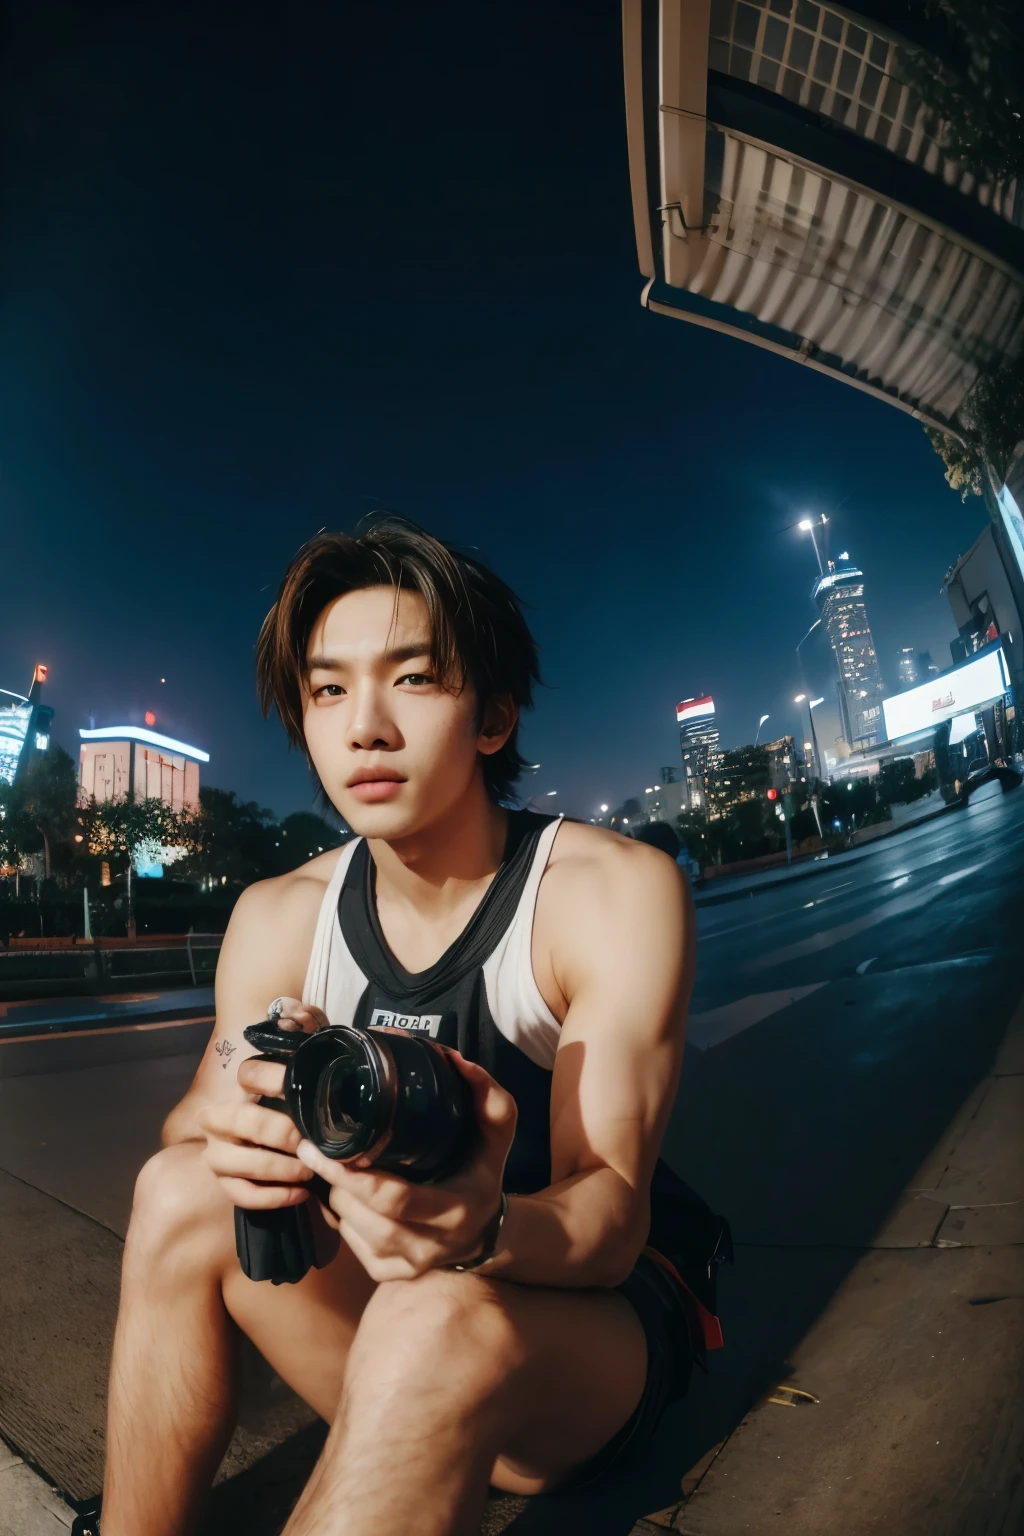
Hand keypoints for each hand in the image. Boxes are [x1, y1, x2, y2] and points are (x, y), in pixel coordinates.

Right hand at [200, 996, 329, 1208]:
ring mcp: (219, 1154)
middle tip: (308, 1139)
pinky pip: (241, 1196)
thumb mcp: (304, 1054)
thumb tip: (296, 1013)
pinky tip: (300, 1193)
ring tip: (308, 1170)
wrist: (281, 1136)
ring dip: (275, 1168)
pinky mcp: (227, 1184)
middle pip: (242, 1123)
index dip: (274, 1083)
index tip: (306, 1093)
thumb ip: (302, 1026)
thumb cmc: (296, 1089)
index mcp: (240, 1087)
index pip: (247, 1077)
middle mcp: (220, 1119)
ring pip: (236, 1164)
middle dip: (279, 1132)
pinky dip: (270, 1197)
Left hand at [294, 1051, 516, 1281]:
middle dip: (335, 1182)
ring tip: (331, 1165)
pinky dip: (340, 1214)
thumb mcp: (496, 1137)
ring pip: (351, 1228)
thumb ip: (487, 1098)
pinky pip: (348, 1242)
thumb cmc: (482, 1172)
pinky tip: (345, 1192)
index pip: (394, 1201)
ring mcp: (405, 1266)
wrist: (482, 1231)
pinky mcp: (386, 1274)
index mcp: (454, 1212)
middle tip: (311, 1150)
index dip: (353, 1176)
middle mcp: (429, 1247)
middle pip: (365, 1217)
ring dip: (335, 1195)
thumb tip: (454, 1060)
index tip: (321, 1148)